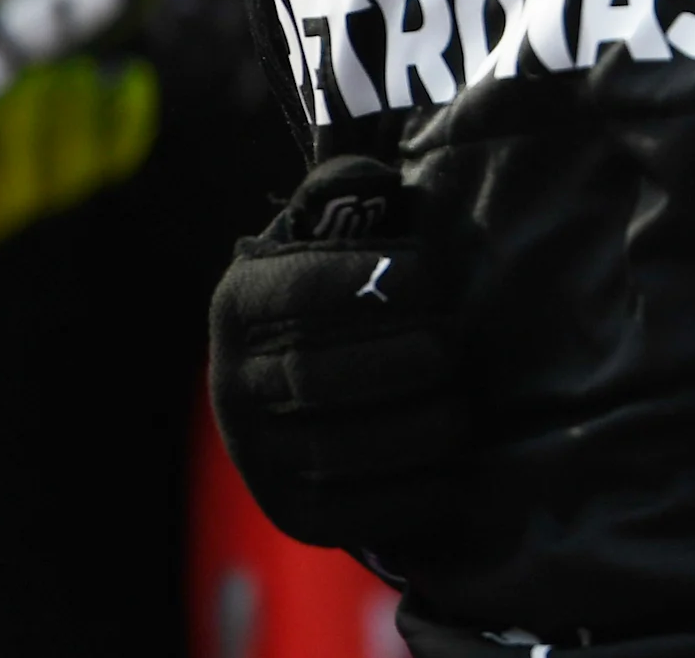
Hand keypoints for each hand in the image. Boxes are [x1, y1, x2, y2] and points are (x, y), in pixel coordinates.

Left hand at [0, 57, 156, 263]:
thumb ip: (30, 33)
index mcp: (31, 165)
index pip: (100, 156)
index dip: (125, 123)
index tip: (133, 76)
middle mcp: (5, 198)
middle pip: (62, 170)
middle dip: (75, 121)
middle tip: (78, 73)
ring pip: (10, 186)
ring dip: (25, 134)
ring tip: (30, 86)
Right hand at [209, 155, 470, 560]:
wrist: (309, 373)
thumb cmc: (341, 286)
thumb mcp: (329, 230)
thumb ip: (346, 195)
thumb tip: (372, 179)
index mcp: (240, 303)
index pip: (294, 292)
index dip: (362, 282)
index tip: (429, 275)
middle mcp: (233, 383)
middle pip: (314, 376)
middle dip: (396, 361)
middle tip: (452, 347)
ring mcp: (257, 454)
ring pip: (332, 449)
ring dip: (409, 430)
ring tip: (462, 408)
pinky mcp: (290, 511)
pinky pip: (346, 514)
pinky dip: (407, 496)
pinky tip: (453, 470)